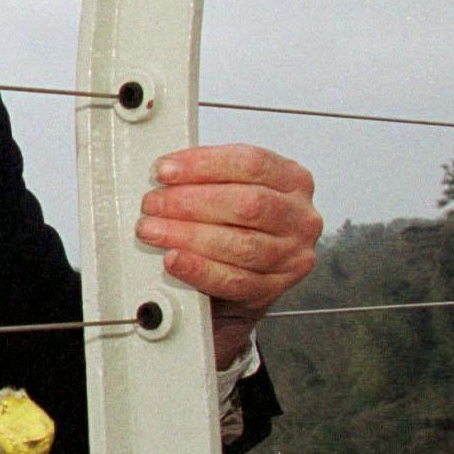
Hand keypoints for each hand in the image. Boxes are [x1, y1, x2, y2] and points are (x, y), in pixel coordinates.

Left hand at [134, 144, 320, 365]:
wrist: (249, 279)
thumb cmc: (240, 226)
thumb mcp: (235, 190)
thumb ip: (209, 179)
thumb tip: (165, 174)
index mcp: (293, 181)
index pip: (250, 163)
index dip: (202, 165)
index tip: (164, 170)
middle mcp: (299, 218)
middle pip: (247, 204)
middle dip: (190, 202)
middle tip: (153, 204)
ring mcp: (291, 256)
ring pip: (240, 244)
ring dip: (188, 236)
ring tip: (153, 231)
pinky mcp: (273, 289)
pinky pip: (234, 280)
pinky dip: (199, 269)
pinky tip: (174, 259)